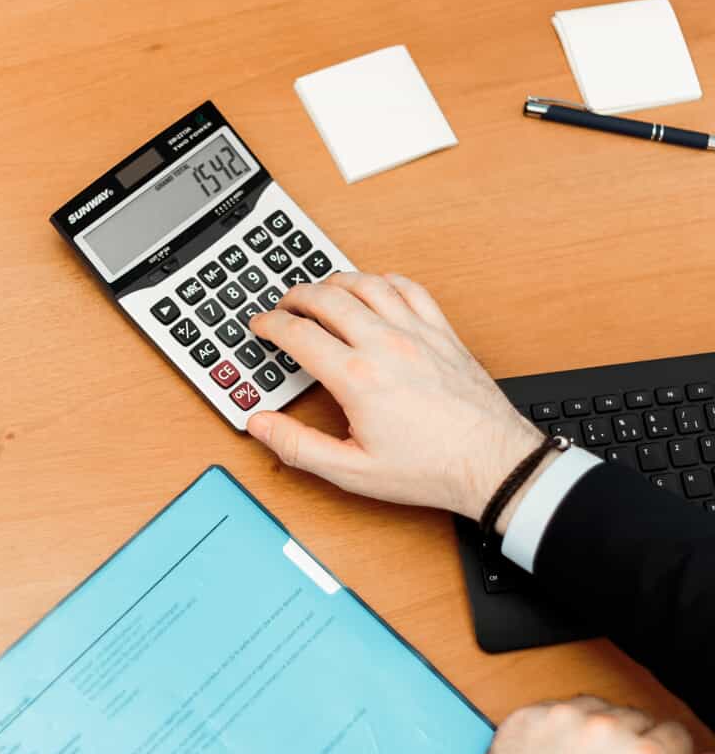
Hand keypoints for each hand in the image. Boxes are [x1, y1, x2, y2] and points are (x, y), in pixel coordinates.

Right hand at [247, 273, 543, 520]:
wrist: (493, 464)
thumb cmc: (430, 469)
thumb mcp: (352, 471)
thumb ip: (298, 446)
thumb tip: (261, 425)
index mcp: (357, 377)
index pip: (298, 333)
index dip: (270, 325)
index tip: (260, 326)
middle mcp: (386, 345)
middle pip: (327, 297)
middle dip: (296, 296)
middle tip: (284, 306)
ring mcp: (417, 333)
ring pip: (367, 284)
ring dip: (336, 282)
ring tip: (321, 291)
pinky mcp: (442, 333)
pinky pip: (409, 289)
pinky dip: (384, 281)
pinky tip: (375, 288)